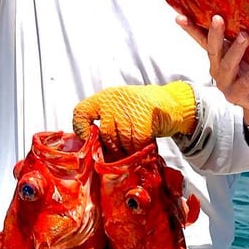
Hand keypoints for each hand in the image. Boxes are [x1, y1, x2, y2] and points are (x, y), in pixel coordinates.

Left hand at [72, 82, 196, 155]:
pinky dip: (139, 149)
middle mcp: (113, 101)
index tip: (89, 138)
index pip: (81, 112)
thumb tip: (90, 146)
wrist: (168, 102)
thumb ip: (103, 122)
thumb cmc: (138, 110)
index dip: (81, 129)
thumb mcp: (117, 109)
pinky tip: (142, 145)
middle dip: (113, 147)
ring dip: (127, 150)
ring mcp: (129, 108)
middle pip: (105, 134)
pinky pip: (136, 143)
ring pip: (121, 141)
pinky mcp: (144, 118)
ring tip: (133, 146)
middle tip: (122, 148)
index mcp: (103, 98)